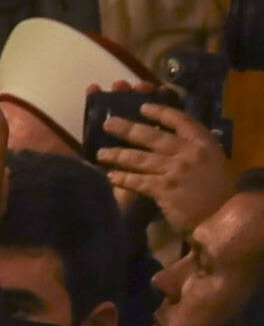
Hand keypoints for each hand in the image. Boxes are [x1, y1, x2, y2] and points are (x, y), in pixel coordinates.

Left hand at [97, 99, 233, 233]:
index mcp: (204, 144)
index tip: (142, 108)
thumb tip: (168, 142)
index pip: (181, 120)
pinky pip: (137, 181)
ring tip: (101, 154)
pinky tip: (111, 176)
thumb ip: (192, 151)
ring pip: (140, 159)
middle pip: (153, 137)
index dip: (160, 113)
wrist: (224, 218)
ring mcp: (176, 171)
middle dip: (128, 129)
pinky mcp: (164, 189)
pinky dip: (122, 178)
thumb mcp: (212, 163)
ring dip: (117, 155)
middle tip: (108, 125)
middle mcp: (189, 153)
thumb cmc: (219, 192)